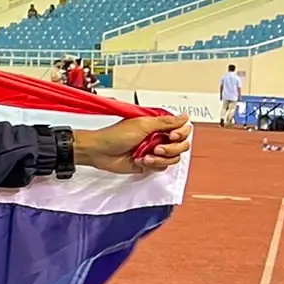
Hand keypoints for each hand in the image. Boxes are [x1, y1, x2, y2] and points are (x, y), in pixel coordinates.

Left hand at [73, 114, 191, 175]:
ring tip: (147, 155)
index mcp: (157, 125)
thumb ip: (165, 122)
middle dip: (171, 148)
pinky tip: (141, 161)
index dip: (181, 133)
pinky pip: (162, 167)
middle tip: (156, 147)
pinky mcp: (149, 163)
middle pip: (181, 145)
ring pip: (173, 158)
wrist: (99, 152)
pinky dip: (153, 165)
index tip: (172, 135)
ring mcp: (154, 151)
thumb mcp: (142, 125)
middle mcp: (158, 137)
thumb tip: (184, 116)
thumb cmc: (114, 136)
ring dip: (160, 158)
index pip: (181, 129)